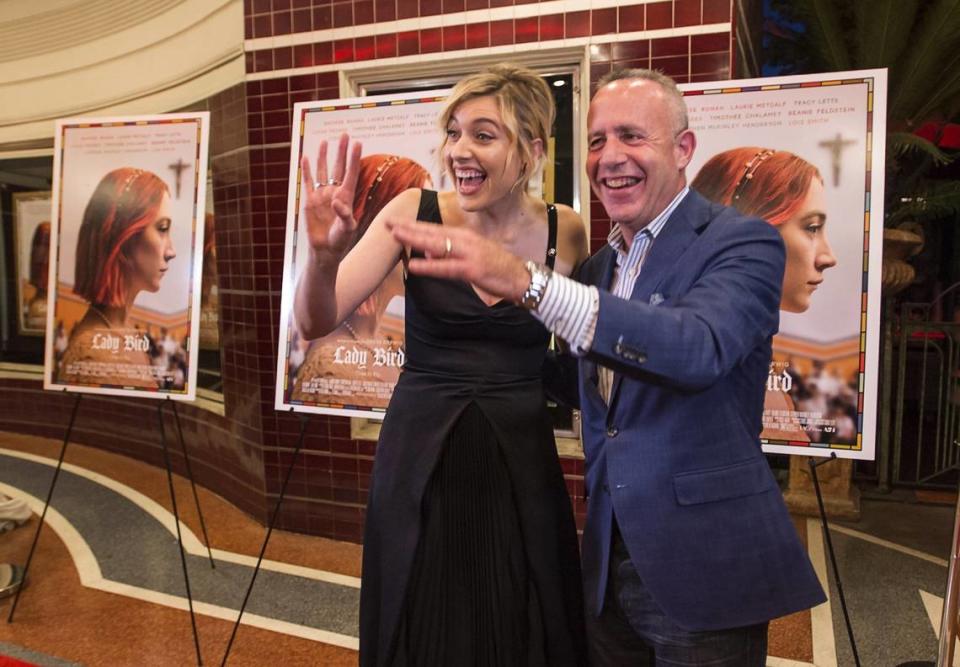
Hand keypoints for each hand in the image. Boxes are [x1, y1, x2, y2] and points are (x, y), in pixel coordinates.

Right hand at [301, 133, 362, 264]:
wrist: (325, 250)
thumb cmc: (341, 240)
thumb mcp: (347, 227)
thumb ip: (344, 213)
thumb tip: (335, 200)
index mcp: (346, 197)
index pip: (351, 173)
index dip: (354, 158)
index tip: (357, 143)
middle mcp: (335, 193)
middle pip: (338, 167)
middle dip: (341, 151)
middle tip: (344, 134)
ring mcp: (322, 195)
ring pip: (323, 171)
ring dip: (324, 157)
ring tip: (325, 141)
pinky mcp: (310, 201)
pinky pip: (308, 182)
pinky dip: (306, 170)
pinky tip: (306, 157)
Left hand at [388, 219, 529, 302]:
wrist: (521, 278)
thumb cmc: (496, 268)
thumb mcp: (470, 258)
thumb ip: (447, 255)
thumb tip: (426, 255)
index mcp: (464, 237)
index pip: (434, 229)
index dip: (413, 226)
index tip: (395, 222)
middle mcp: (465, 241)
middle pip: (431, 232)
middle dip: (408, 228)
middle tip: (388, 222)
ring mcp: (469, 254)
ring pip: (436, 245)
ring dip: (415, 240)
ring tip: (396, 236)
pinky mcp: (472, 269)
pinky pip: (446, 268)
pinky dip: (429, 267)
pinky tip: (414, 267)